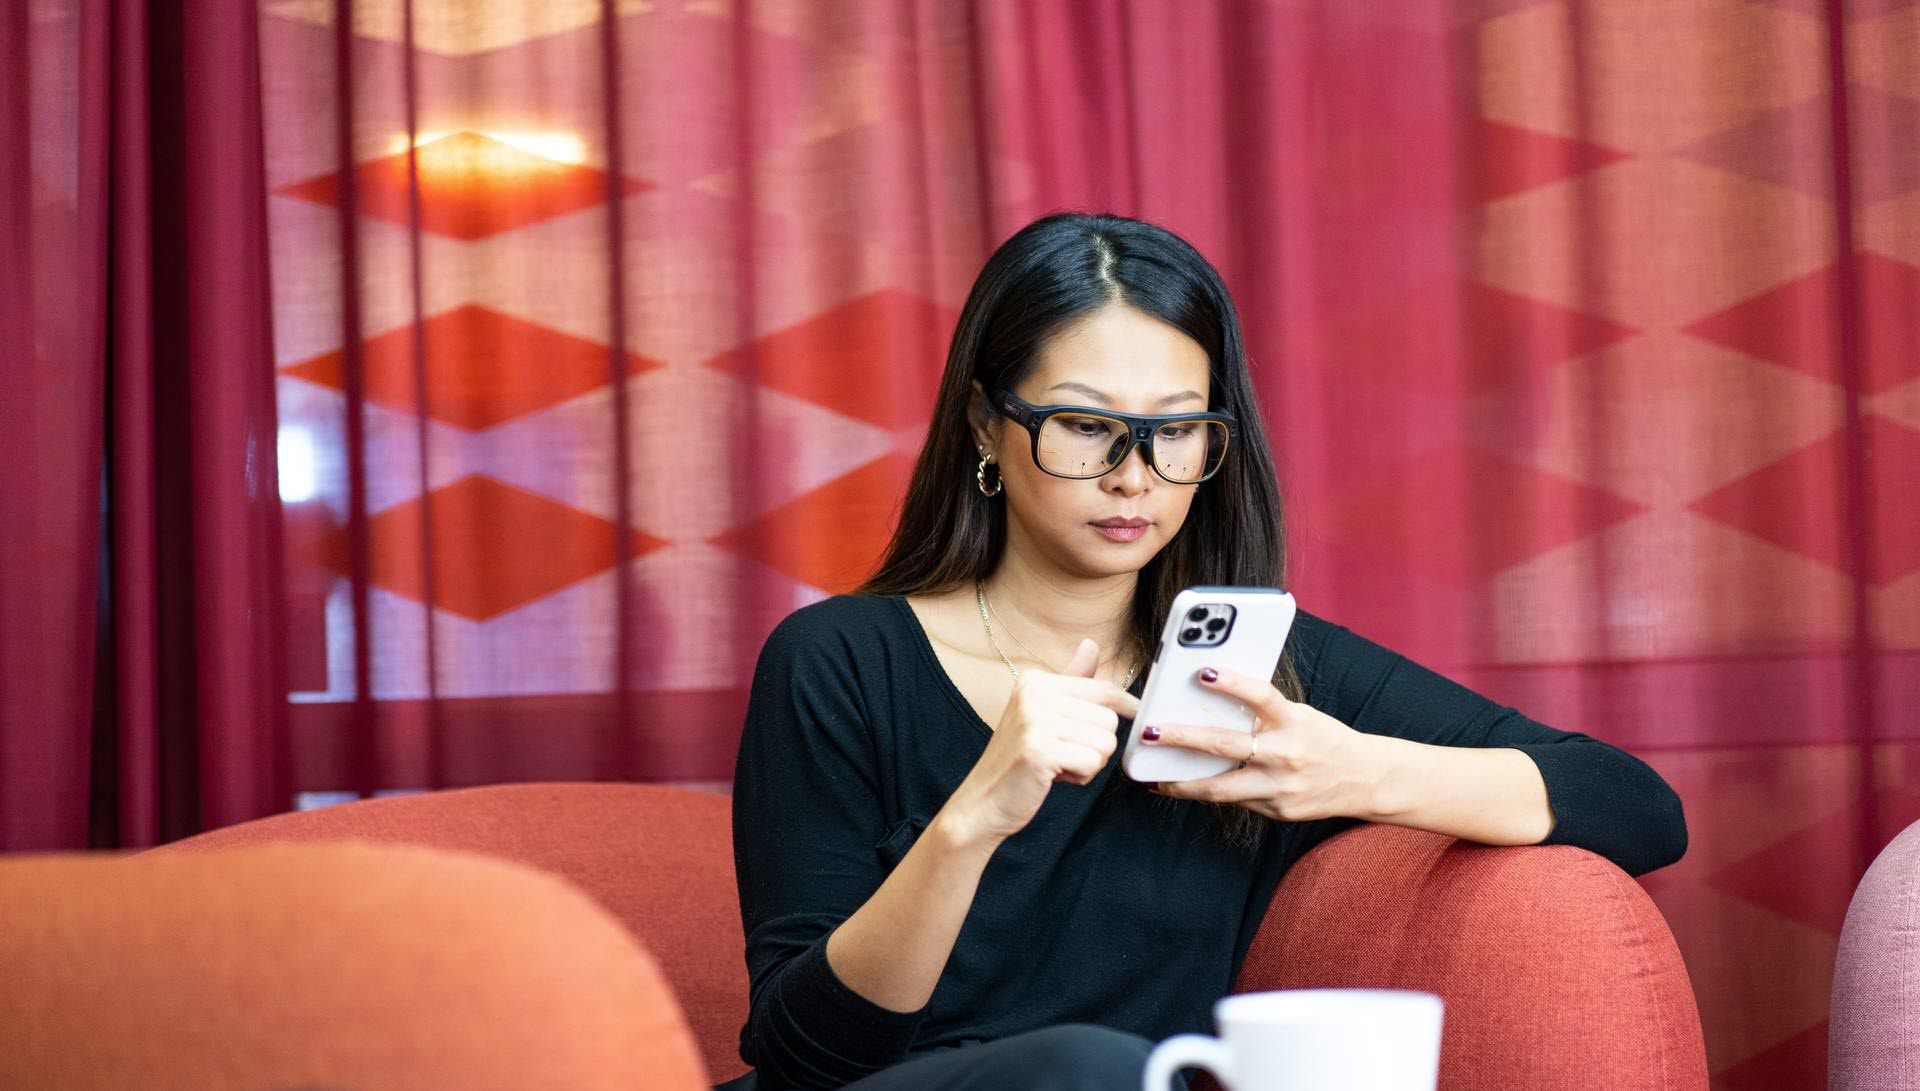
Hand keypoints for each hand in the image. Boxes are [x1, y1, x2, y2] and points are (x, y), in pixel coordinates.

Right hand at [939, 639, 1141, 846]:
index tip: (1137, 713)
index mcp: (1035, 681)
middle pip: (1109, 719)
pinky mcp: (1039, 751)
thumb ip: (1072, 682)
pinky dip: (1080, 777)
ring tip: (1058, 765)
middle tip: (1064, 754)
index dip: (1126, 705)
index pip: (1102, 689)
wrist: (982, 802)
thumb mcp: (1043, 713)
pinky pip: (1092, 762)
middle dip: (1096, 745)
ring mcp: (1034, 721)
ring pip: (1105, 742)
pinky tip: (1054, 777)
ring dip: (1089, 763)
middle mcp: (1033, 694)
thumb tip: (1091, 645)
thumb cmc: (1018, 760)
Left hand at [1137, 666, 1385, 822]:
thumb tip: (1210, 702)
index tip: (1201, 672)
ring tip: (1155, 778)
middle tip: (1147, 732)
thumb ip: (1264, 714)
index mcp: (1295, 723)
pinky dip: (1209, 794)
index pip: (1261, 696)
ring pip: (1222, 789)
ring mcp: (1282, 788)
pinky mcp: (1278, 812)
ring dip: (1183, 784)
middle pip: (1227, 746)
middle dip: (1182, 739)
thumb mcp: (1299, 716)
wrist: (1366, 780)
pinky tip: (1186, 789)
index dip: (1232, 683)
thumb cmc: (1323, 738)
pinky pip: (1236, 802)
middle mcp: (1287, 756)